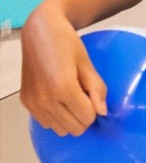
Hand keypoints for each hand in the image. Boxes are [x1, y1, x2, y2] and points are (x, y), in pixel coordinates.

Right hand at [19, 3, 106, 135]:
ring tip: (71, 96)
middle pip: (74, 128)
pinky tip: (58, 97)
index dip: (95, 109)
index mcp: (63, 88)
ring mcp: (33, 103)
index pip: (87, 118)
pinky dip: (56, 116)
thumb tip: (102, 112)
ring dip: (70, 118)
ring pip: (59, 130)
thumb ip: (96, 88)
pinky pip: (46, 122)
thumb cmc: (67, 43)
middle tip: (84, 96)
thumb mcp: (87, 63)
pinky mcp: (26, 103)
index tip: (93, 95)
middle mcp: (45, 100)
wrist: (40, 32)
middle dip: (84, 116)